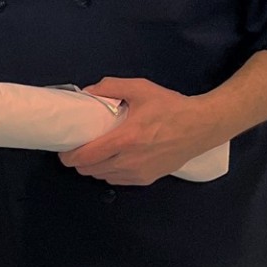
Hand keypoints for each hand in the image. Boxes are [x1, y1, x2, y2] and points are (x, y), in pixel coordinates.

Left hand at [59, 77, 219, 186]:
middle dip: (78, 161)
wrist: (201, 126)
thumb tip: (87, 92)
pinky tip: (113, 159)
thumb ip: (111, 87)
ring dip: (94, 167)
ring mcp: (138, 173)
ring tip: (96, 152)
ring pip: (102, 176)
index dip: (68, 155)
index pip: (85, 156)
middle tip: (79, 147)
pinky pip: (117, 180)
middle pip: (89, 170)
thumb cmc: (170, 106)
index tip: (64, 148)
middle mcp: (129, 161)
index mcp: (125, 139)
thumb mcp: (140, 88)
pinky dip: (110, 172)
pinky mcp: (147, 179)